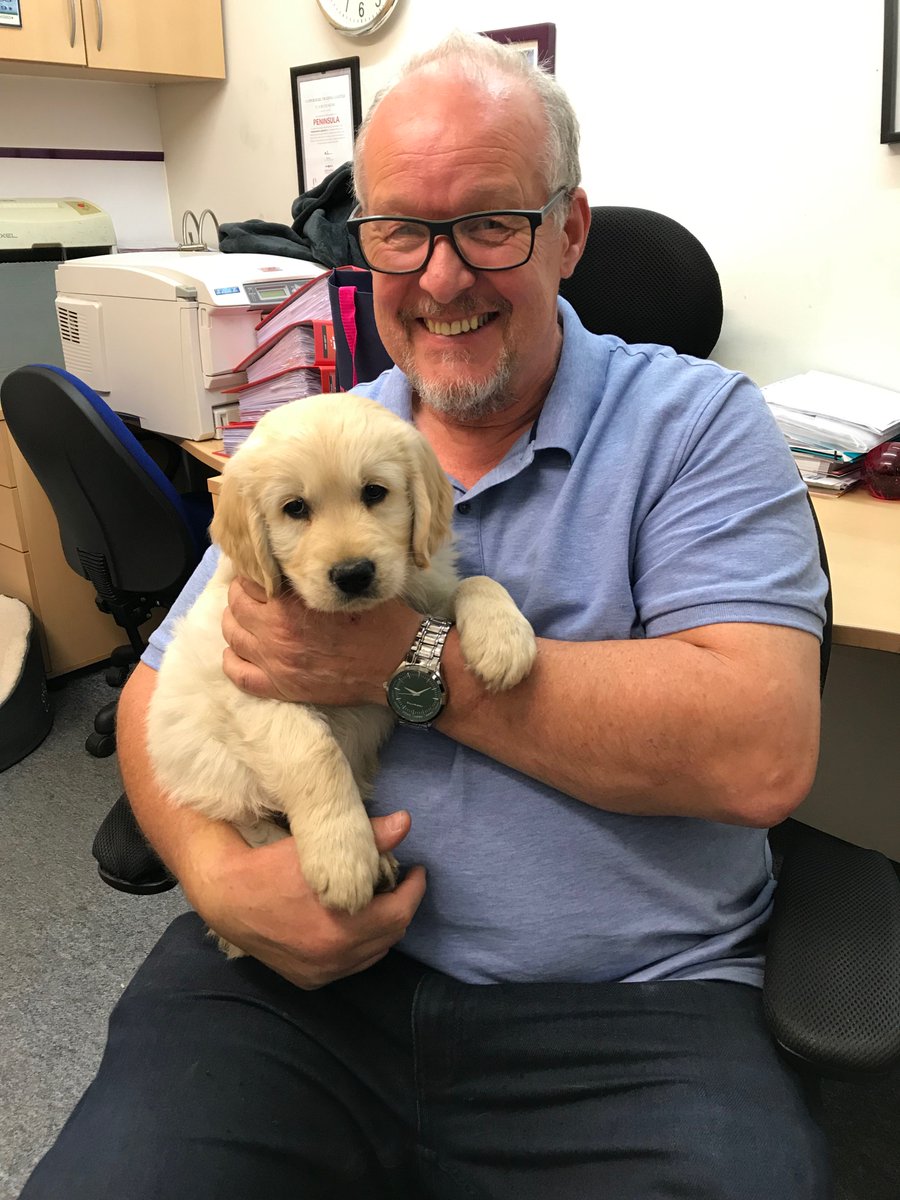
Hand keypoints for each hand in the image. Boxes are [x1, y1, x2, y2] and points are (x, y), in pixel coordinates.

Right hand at [189, 810, 425, 989]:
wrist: (225, 898)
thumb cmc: (270, 866)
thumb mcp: (317, 847)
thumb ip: (367, 835)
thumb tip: (404, 823)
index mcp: (342, 927)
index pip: (399, 913)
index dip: (413, 890)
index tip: (416, 870)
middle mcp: (334, 958)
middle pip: (390, 935)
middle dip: (400, 906)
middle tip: (400, 881)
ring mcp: (321, 972)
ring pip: (372, 953)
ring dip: (382, 927)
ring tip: (379, 901)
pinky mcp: (308, 979)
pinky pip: (350, 964)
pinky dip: (360, 945)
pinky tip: (353, 924)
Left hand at [221, 577, 421, 704]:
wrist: (398, 664)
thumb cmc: (380, 623)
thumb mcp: (348, 589)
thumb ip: (317, 580)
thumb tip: (296, 568)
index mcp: (291, 607)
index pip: (252, 580)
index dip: (257, 571)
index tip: (264, 571)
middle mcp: (276, 634)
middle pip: (236, 606)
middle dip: (242, 594)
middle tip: (254, 591)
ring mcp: (275, 663)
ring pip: (232, 636)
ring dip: (235, 623)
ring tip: (246, 617)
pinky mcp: (281, 688)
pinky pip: (239, 675)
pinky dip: (233, 661)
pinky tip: (239, 651)